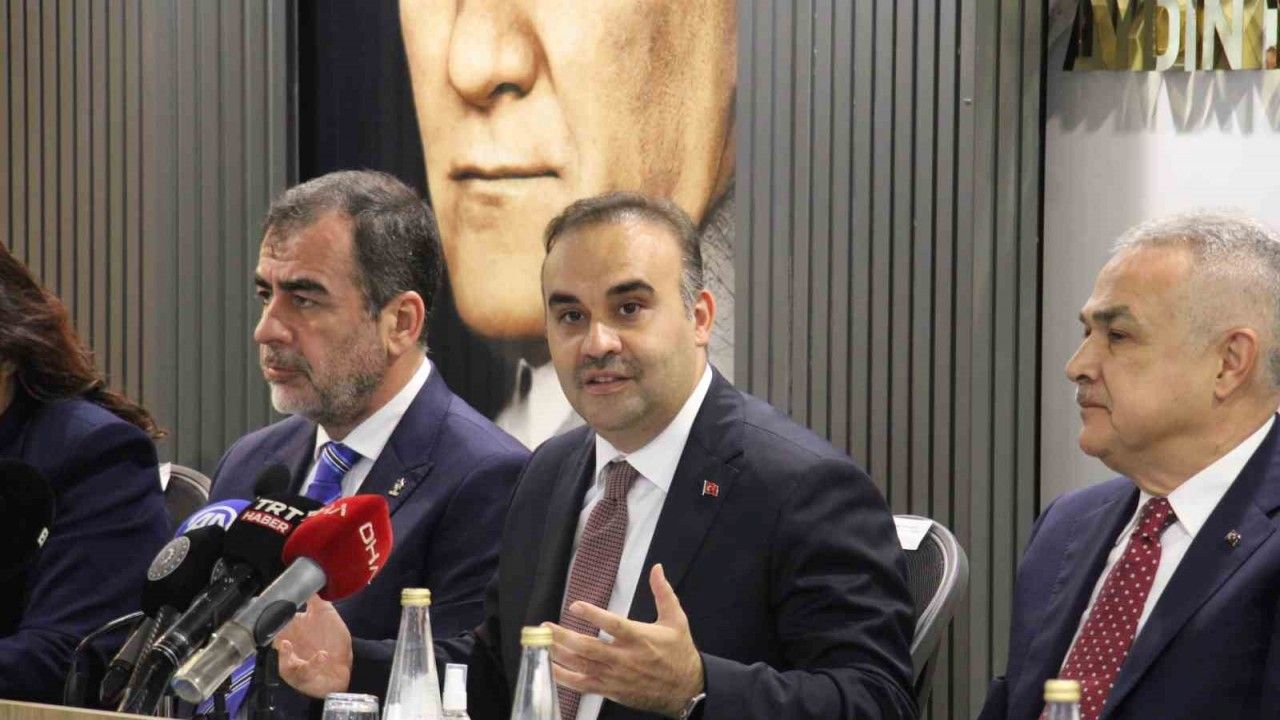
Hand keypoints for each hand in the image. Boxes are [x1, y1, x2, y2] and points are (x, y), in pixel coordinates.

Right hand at [273, 595, 353, 698]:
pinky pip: (303, 671)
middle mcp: (288, 645)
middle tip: (271, 626)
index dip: (270, 614)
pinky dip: (312, 663)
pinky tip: (322, 655)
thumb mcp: (325, 614)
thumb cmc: (331, 640)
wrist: (342, 665)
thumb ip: (316, 598)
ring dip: (284, 653)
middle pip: (274, 639)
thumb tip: (309, 578)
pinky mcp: (303, 675)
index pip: (275, 620)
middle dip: (271, 634)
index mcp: (291, 628)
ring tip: (286, 644)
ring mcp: (294, 662)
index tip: (267, 605)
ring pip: (282, 659)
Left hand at [546, 564, 703, 717]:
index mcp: (640, 638)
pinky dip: (565, 678)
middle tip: (546, 626)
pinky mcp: (611, 689)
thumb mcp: (676, 620)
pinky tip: (550, 668)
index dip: (593, 615)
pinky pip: (583, 685)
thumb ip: (663, 592)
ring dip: (560, 654)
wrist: (686, 689)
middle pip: (589, 647)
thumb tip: (657, 568)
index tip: (575, 605)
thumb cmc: (679, 652)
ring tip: (542, 642)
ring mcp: (616, 676)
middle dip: (564, 637)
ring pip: (582, 665)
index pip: (613, 625)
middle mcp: (625, 658)